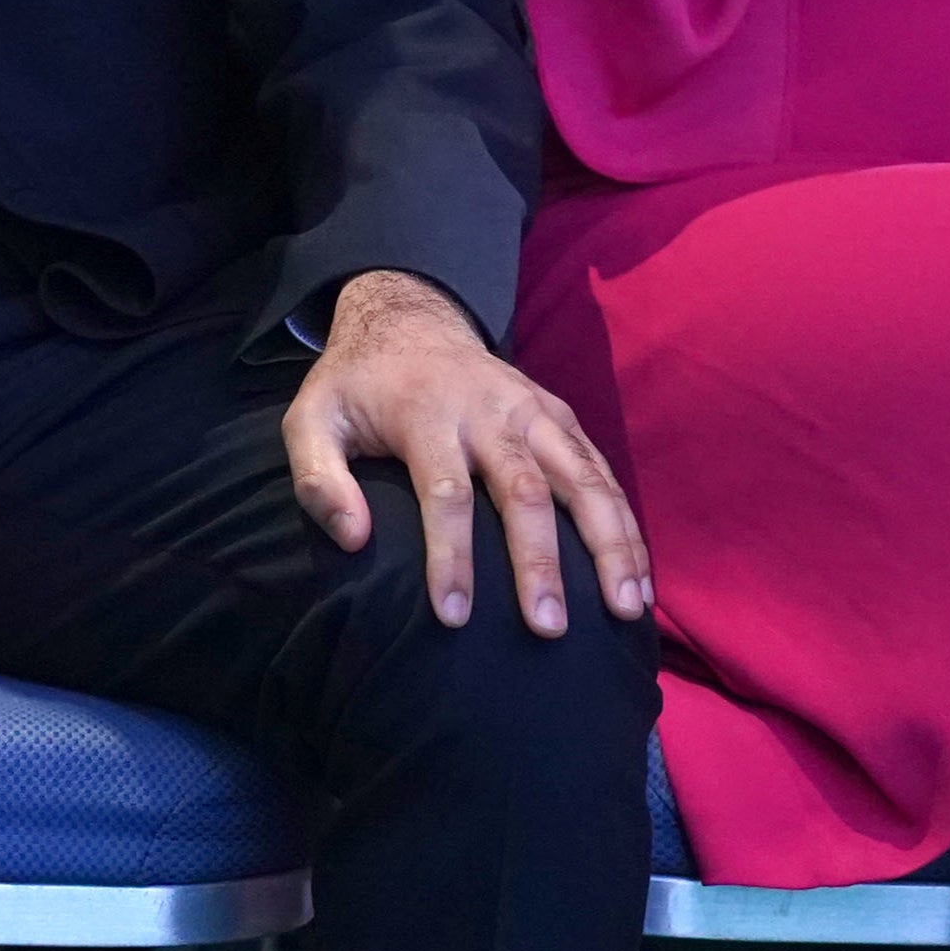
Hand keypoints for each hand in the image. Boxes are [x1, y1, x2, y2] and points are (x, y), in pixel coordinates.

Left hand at [281, 271, 651, 634]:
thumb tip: (354, 540)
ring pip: (582, 478)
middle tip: (548, 629)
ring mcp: (533, 410)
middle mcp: (490, 411)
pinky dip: (624, 523)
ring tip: (625, 609)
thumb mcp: (311, 420)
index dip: (452, 557)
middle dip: (539, 563)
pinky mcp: (560, 415)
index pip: (446, 493)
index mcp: (428, 414)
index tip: (455, 618)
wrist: (408, 321)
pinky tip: (638, 576)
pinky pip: (600, 471)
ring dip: (608, 544)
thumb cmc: (357, 388)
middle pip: (524, 490)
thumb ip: (319, 479)